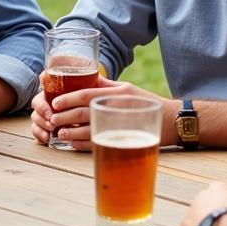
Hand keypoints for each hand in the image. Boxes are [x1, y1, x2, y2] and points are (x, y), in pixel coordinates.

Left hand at [32, 76, 168, 150]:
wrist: (174, 120)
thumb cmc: (148, 102)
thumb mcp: (128, 89)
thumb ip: (106, 86)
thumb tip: (86, 80)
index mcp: (118, 92)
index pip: (88, 93)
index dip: (69, 98)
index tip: (55, 103)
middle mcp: (118, 107)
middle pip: (85, 112)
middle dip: (66, 116)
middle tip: (52, 119)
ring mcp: (122, 125)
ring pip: (91, 129)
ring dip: (72, 133)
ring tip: (60, 134)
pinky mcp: (126, 141)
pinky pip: (100, 144)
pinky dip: (84, 145)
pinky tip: (73, 145)